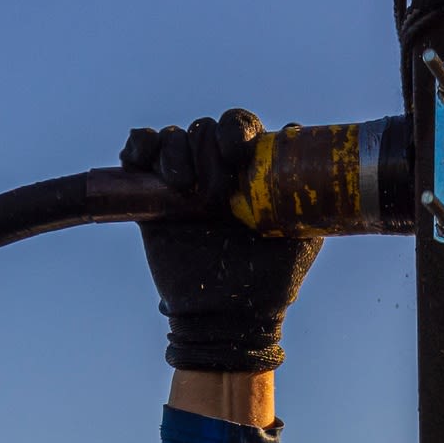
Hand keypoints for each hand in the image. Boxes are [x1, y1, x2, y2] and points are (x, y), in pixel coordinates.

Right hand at [122, 109, 321, 373]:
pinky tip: (145, 160)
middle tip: (214, 194)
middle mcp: (214, 170)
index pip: (238, 126)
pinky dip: (138, 144)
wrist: (228, 316)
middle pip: (202, 129)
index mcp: (248, 171)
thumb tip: (297, 132)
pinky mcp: (148, 196)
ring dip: (175, 152)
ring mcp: (180, 181)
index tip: (237, 154)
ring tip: (184, 187)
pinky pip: (136, 151)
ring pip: (171, 137)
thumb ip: (306, 189)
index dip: (235, 131)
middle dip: (206, 151)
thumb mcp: (301, 232)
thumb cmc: (269, 279)